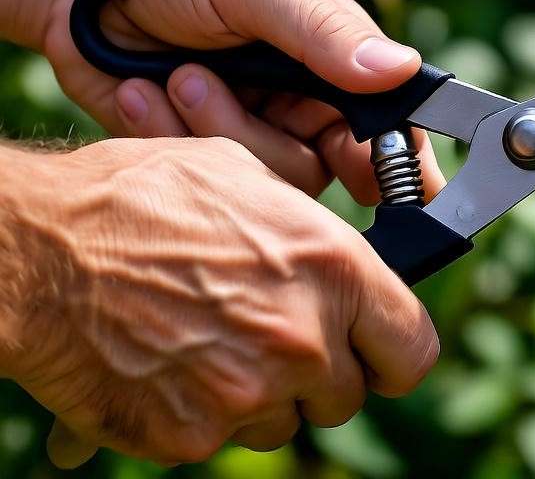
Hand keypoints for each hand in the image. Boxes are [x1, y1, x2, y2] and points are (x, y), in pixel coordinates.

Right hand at [1, 138, 438, 466]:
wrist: (35, 254)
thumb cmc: (138, 200)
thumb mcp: (247, 180)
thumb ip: (313, 239)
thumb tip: (346, 267)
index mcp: (333, 269)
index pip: (412, 350)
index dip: (393, 352)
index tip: (376, 350)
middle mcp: (302, 340)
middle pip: (347, 395)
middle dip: (319, 373)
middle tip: (274, 339)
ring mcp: (247, 396)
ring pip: (285, 423)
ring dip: (263, 396)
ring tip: (212, 342)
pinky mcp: (191, 437)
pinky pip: (221, 439)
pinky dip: (203, 414)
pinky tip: (171, 365)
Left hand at [38, 0, 442, 202]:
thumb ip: (323, 29)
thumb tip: (402, 69)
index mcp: (332, 60)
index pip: (386, 124)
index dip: (389, 157)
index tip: (374, 176)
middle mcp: (299, 104)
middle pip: (322, 167)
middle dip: (265, 138)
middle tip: (212, 88)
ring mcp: (246, 131)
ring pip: (262, 182)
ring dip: (209, 128)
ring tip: (172, 74)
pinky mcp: (193, 153)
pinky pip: (201, 181)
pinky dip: (164, 136)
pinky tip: (139, 91)